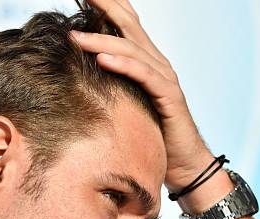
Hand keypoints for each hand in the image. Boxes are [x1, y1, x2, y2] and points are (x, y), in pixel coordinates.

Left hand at [69, 0, 216, 192]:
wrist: (183, 162)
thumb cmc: (152, 133)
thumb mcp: (126, 103)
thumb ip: (111, 85)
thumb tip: (78, 77)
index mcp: (145, 60)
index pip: (124, 24)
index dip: (106, 5)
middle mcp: (156, 62)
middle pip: (128, 25)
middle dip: (105, 7)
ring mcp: (164, 77)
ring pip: (132, 49)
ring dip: (101, 41)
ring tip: (75, 37)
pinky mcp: (169, 96)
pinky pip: (144, 75)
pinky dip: (124, 65)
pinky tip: (103, 60)